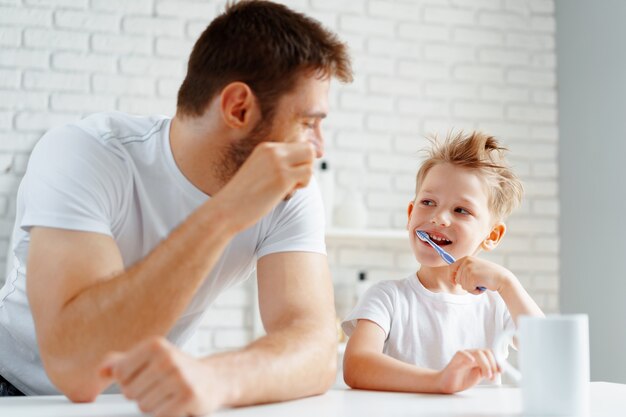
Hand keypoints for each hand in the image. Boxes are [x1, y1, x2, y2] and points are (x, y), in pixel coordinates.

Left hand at [100, 338, 222, 416]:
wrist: (214, 379)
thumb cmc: (178, 369)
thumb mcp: (151, 359)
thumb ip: (123, 363)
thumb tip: (101, 370)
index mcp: (155, 345)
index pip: (120, 373)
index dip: (129, 381)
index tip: (146, 376)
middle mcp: (167, 357)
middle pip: (129, 392)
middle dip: (142, 395)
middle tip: (161, 387)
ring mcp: (179, 377)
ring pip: (143, 406)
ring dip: (155, 406)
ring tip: (170, 395)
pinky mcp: (188, 396)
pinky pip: (160, 415)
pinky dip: (167, 414)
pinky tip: (178, 404)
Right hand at [215, 141, 314, 231]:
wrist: (226, 209)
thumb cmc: (243, 196)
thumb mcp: (258, 171)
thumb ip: (276, 164)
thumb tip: (303, 166)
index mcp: (266, 147)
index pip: (298, 146)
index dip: (300, 162)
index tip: (289, 176)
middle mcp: (272, 150)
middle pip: (308, 149)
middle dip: (306, 166)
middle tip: (293, 181)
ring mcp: (278, 162)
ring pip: (310, 160)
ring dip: (305, 176)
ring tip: (287, 187)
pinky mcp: (282, 177)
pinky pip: (308, 173)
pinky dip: (303, 184)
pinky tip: (287, 192)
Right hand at [437, 349, 499, 393]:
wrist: (448, 384)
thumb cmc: (463, 379)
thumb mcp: (480, 375)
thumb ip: (489, 371)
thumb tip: (500, 369)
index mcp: (479, 358)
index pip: (491, 353)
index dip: (498, 360)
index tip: (501, 370)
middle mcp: (472, 355)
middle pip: (486, 352)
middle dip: (492, 364)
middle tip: (493, 376)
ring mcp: (464, 356)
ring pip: (477, 353)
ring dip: (485, 364)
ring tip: (487, 376)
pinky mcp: (455, 359)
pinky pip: (462, 353)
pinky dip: (468, 356)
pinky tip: (472, 361)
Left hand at [449, 256, 514, 294]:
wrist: (502, 278)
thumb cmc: (489, 275)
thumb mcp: (476, 268)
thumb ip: (465, 270)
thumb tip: (452, 278)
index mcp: (466, 258)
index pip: (451, 267)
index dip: (451, 277)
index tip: (453, 283)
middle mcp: (466, 261)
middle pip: (457, 279)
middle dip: (466, 284)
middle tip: (477, 282)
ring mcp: (469, 268)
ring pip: (462, 285)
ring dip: (472, 288)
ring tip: (481, 283)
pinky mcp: (472, 276)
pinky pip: (468, 289)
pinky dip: (475, 291)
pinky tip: (482, 286)